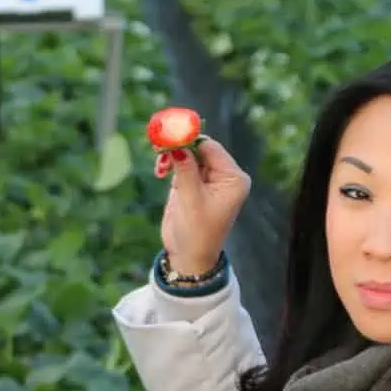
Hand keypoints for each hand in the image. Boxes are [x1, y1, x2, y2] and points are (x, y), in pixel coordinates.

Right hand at [160, 137, 251, 276]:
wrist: (189, 257)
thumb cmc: (196, 232)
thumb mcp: (190, 199)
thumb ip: (185, 169)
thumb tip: (177, 144)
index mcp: (233, 179)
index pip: (211, 148)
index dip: (189, 138)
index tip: (168, 134)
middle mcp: (224, 176)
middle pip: (199, 148)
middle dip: (178, 146)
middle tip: (157, 145)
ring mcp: (208, 179)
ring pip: (187, 154)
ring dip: (171, 155)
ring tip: (159, 167)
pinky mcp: (193, 184)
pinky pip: (181, 164)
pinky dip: (169, 163)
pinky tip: (160, 171)